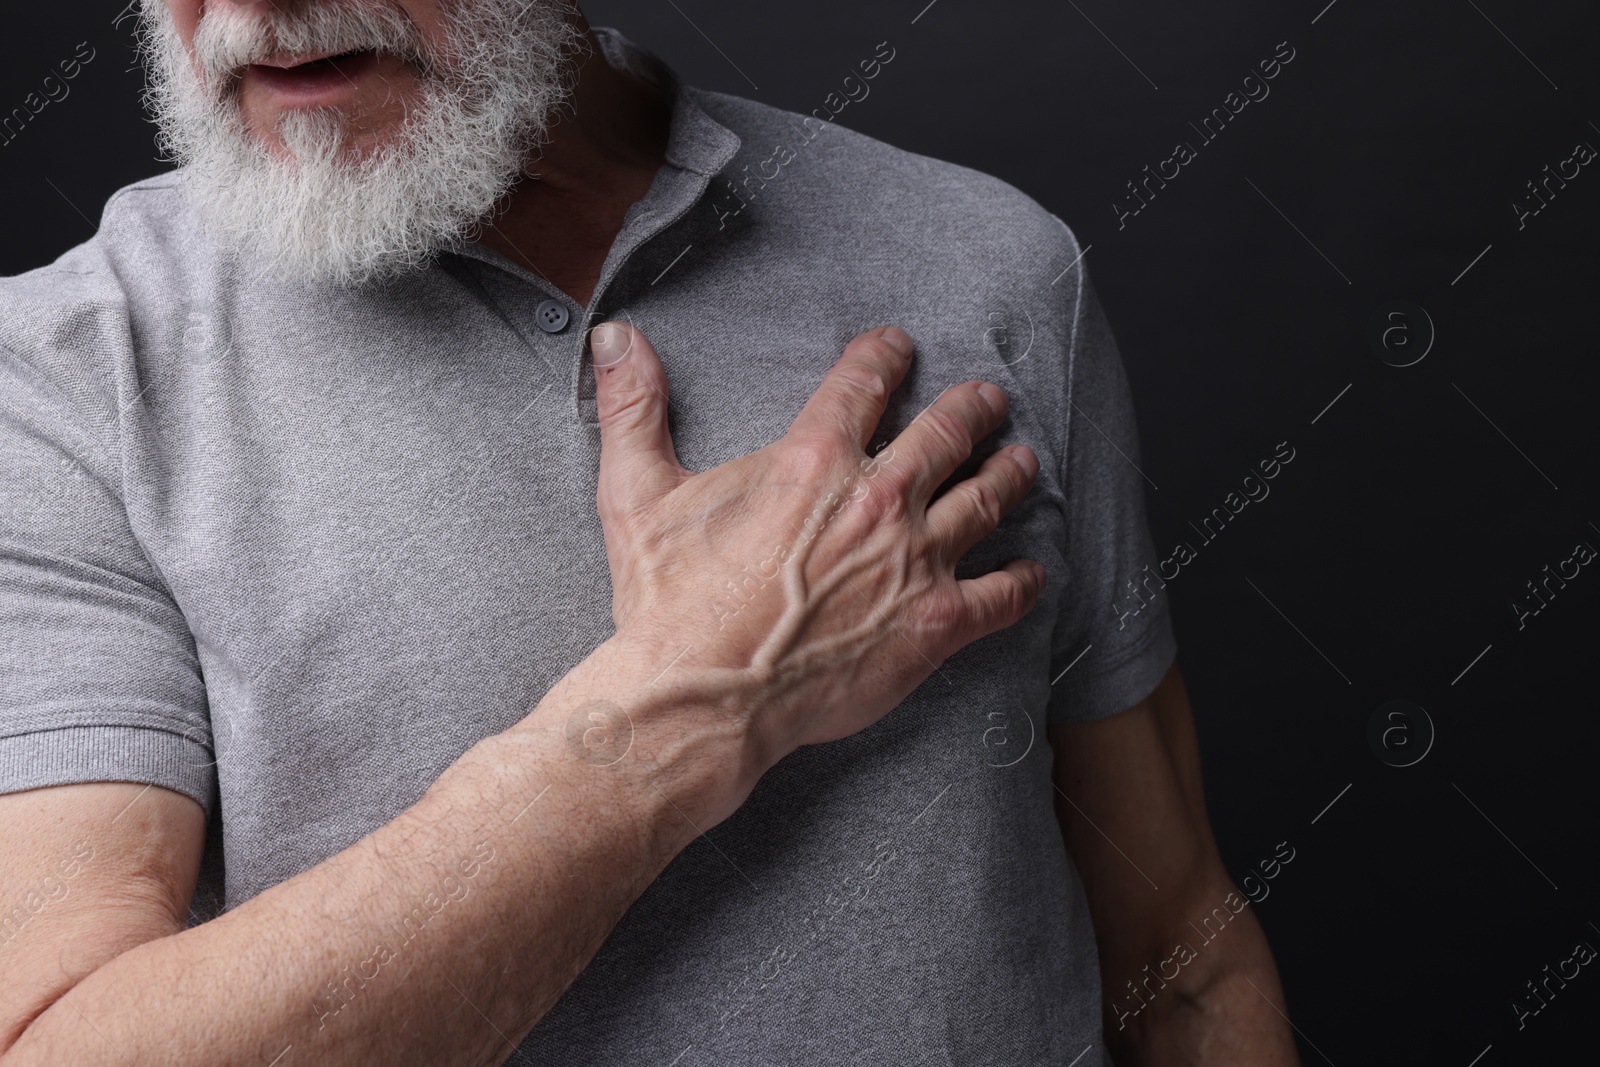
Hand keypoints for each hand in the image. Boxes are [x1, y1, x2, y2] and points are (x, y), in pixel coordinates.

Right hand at [591, 321, 1044, 769]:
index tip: (899, 348)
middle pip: (947, 432)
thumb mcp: (638, 495)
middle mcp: (878, 499)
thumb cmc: (670, 601)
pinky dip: (1023, 579)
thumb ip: (633, 410)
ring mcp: (915, 561)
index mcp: (813, 460)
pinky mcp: (936, 623)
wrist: (705, 695)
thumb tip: (614, 337)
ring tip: (1022, 461)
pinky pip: (1002, 593)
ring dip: (1009, 474)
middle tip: (988, 398)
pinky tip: (1033, 571)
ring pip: (987, 499)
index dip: (885, 356)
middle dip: (973, 408)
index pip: (864, 383)